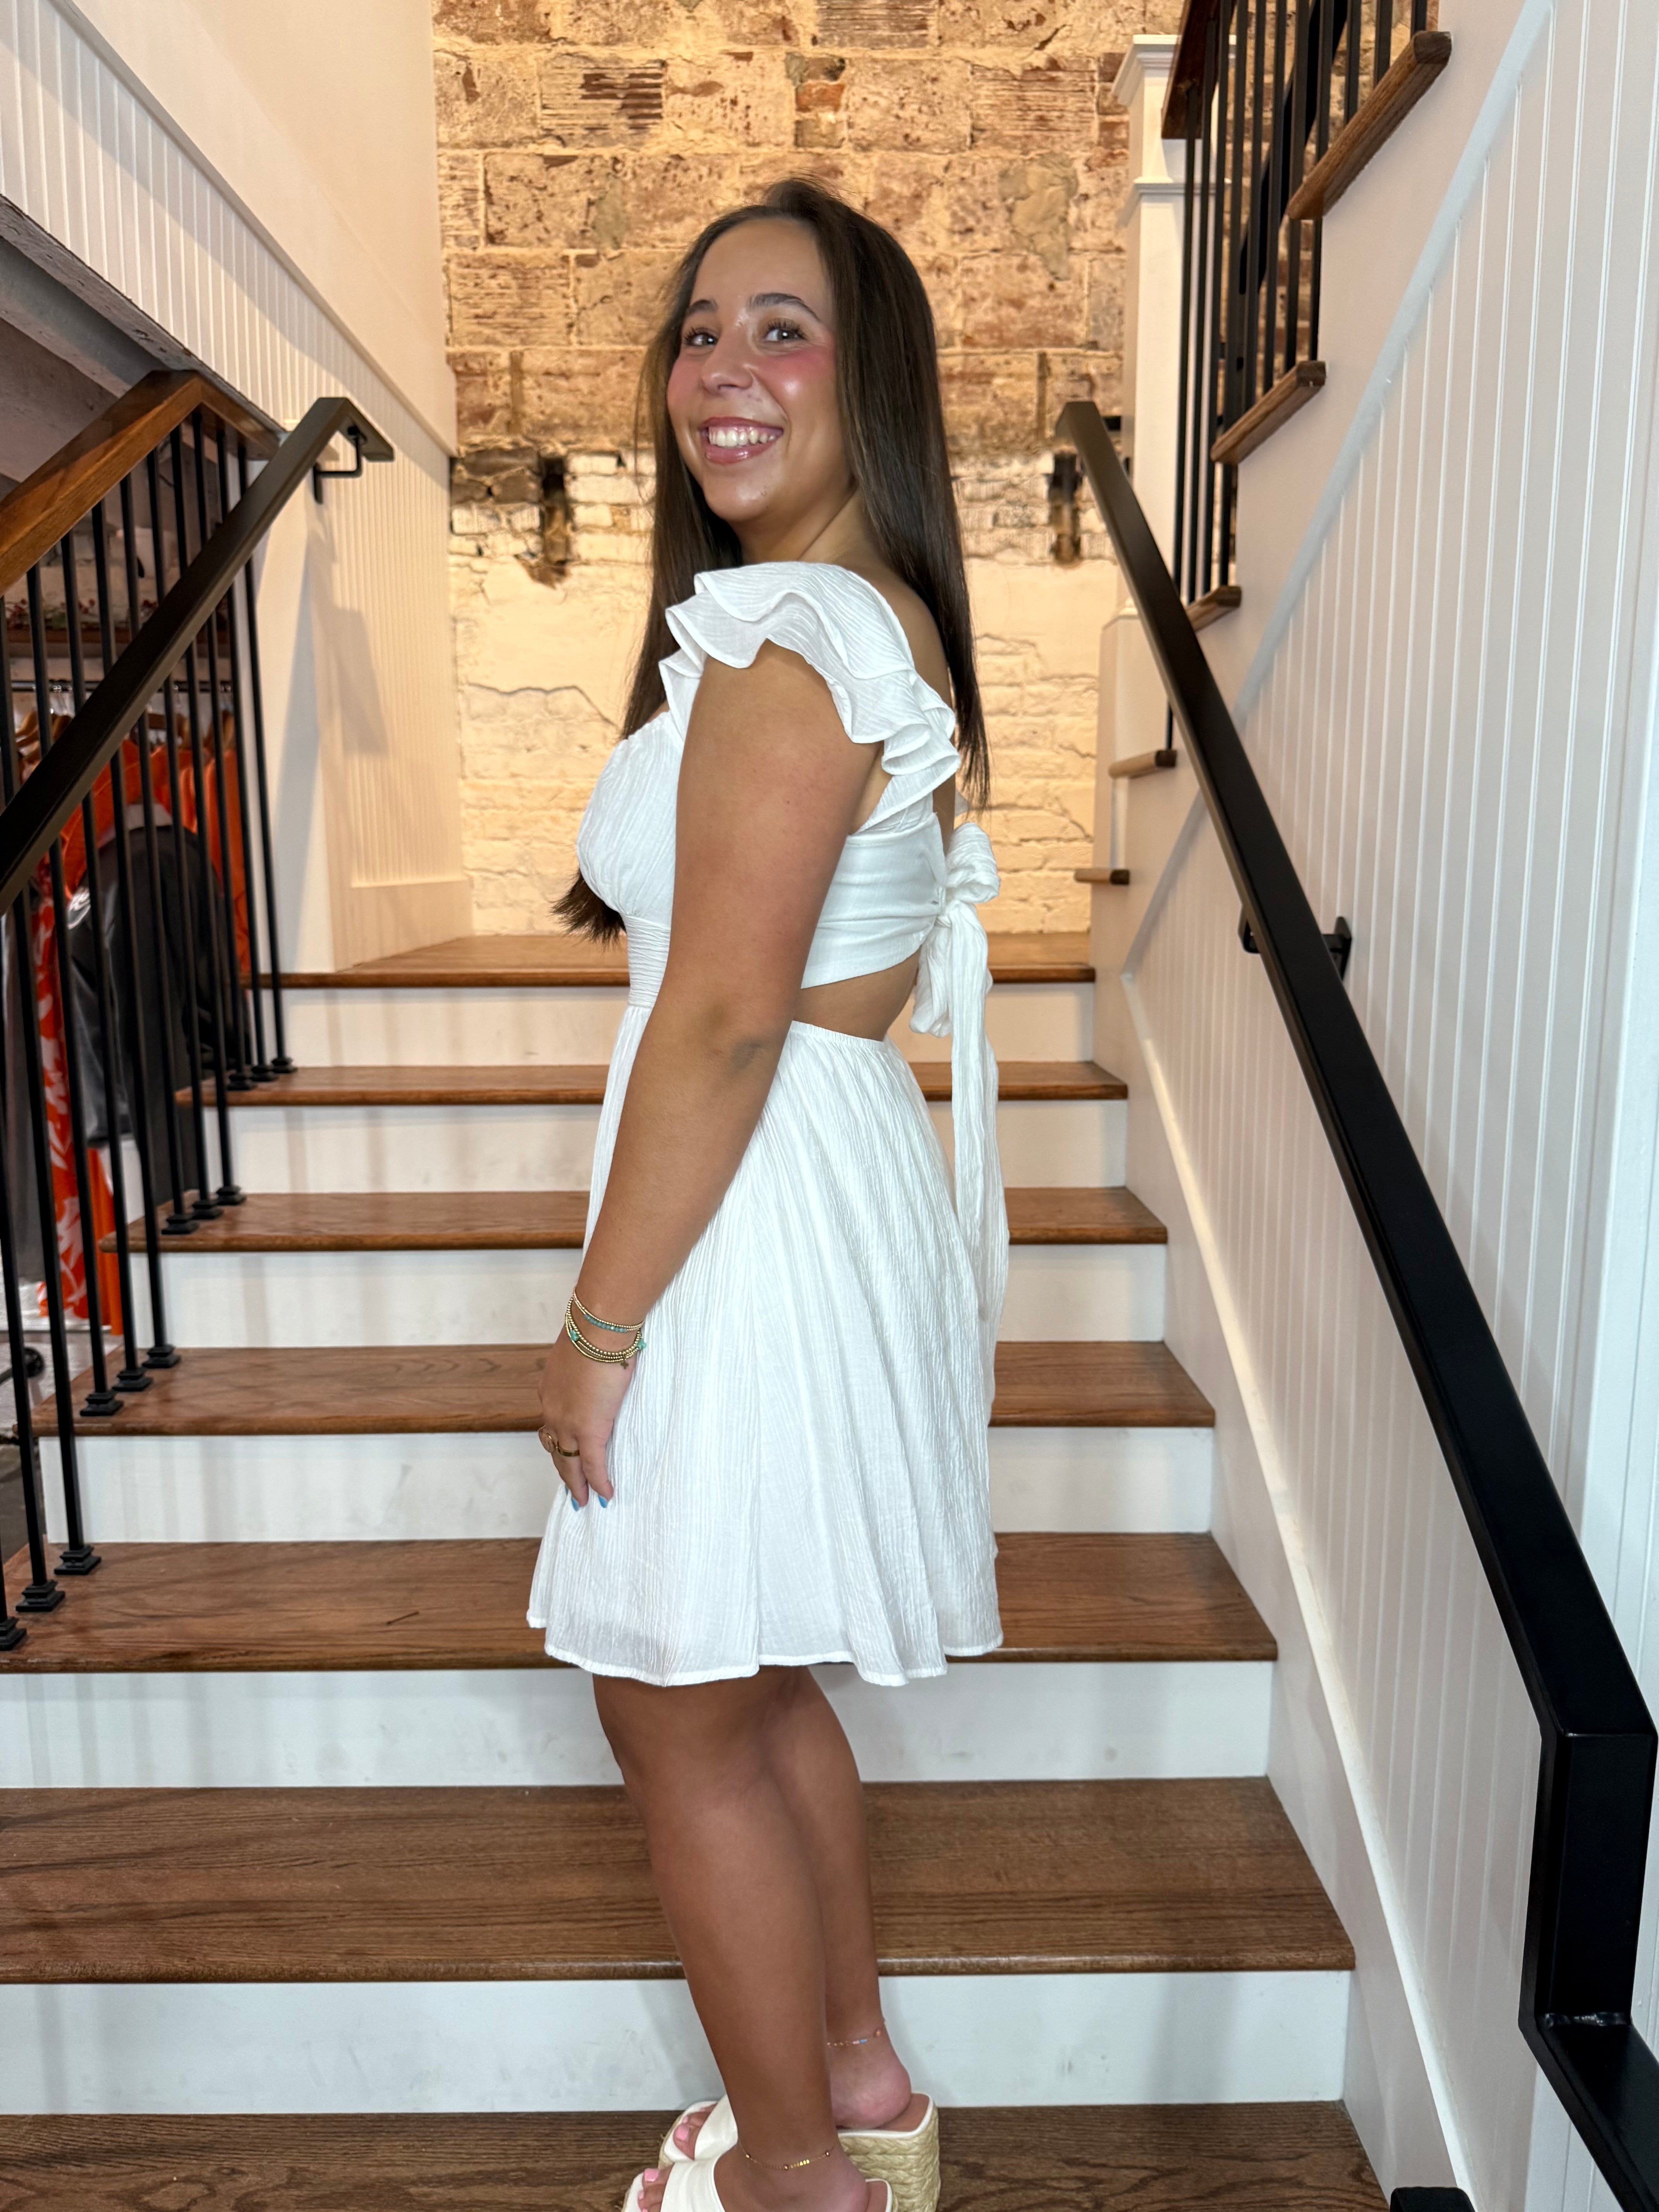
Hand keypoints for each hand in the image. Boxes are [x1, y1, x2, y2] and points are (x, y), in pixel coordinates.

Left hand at [537, 1328, 634, 1507]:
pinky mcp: (589, 1430)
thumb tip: (600, 1359)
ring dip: (576, 1483)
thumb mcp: (583, 1351)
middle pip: (555, 1449)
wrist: (598, 1331)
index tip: (566, 1450)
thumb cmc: (596, 1332)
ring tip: (583, 1499)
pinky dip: (598, 1482)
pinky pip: (592, 1465)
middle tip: (572, 1488)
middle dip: (564, 1471)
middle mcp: (552, 1411)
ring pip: (568, 1462)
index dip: (559, 1440)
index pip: (552, 1424)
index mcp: (550, 1391)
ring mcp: (568, 1423)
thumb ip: (586, 1364)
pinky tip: (605, 1495)